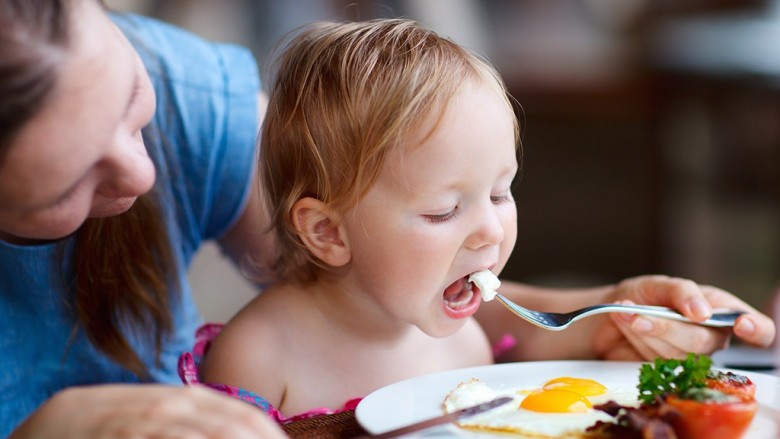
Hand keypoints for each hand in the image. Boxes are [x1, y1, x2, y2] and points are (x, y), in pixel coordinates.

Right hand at [10, 384, 285, 438]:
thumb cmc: (125, 419)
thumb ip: (206, 420)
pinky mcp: (128, 437)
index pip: (247, 415)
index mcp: (192, 397)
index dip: (273, 436)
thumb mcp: (170, 411)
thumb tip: (251, 432)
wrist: (64, 419)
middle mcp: (176, 406)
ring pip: (207, 437)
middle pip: (234, 429)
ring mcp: (150, 423)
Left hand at [592, 275, 775, 360]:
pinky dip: (637, 339)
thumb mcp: (659, 284)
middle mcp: (711, 336)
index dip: (757, 329)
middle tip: (640, 314)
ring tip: (628, 313)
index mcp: (720, 310)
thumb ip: (682, 292)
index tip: (741, 324)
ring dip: (646, 331)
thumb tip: (702, 311)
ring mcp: (689, 357)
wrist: (611, 312)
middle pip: (703, 341)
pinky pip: (655, 362)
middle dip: (667, 326)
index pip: (759, 329)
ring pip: (675, 354)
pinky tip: (627, 324)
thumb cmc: (643, 296)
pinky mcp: (667, 371)